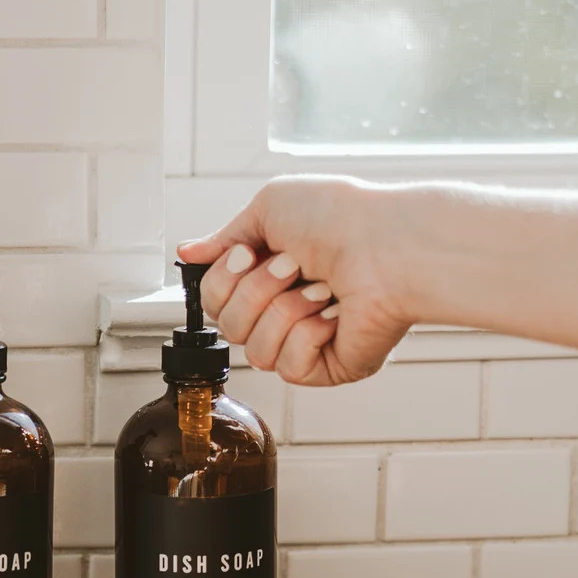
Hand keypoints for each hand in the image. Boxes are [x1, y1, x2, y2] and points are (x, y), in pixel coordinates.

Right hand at [179, 175, 415, 387]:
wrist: (388, 244)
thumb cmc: (339, 218)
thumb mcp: (267, 210)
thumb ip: (224, 238)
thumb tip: (189, 252)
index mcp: (267, 275)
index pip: (213, 301)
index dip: (224, 280)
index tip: (250, 253)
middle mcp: (283, 310)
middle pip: (228, 327)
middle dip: (256, 292)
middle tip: (294, 265)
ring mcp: (305, 342)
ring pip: (256, 352)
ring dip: (285, 311)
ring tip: (320, 287)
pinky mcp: (328, 367)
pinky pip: (289, 367)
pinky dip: (309, 334)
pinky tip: (334, 314)